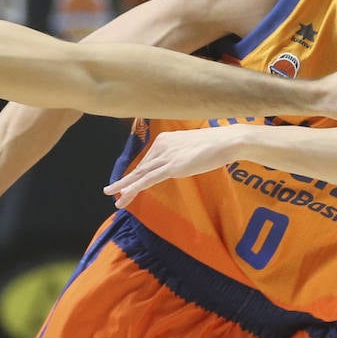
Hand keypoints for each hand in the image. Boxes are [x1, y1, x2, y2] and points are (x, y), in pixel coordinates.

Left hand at [104, 124, 239, 208]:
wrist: (227, 141)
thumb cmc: (215, 144)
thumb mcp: (191, 148)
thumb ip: (180, 155)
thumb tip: (177, 163)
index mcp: (164, 139)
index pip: (147, 160)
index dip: (136, 173)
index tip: (127, 183)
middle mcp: (161, 146)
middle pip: (140, 167)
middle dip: (125, 181)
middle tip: (110, 190)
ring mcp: (166, 156)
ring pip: (141, 175)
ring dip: (126, 187)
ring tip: (114, 198)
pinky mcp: (172, 166)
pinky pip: (149, 179)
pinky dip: (135, 187)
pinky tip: (125, 194)